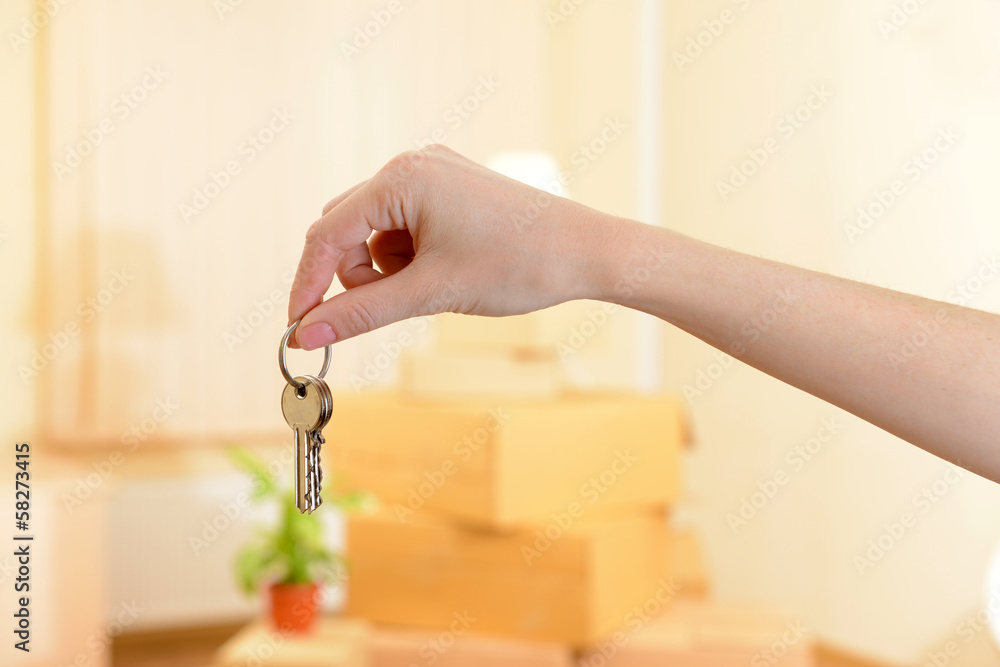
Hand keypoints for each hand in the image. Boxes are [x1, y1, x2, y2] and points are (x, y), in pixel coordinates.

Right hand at [287, 145, 611, 348]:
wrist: (586, 253)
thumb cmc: (518, 264)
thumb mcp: (431, 293)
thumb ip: (362, 312)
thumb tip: (307, 333)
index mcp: (401, 177)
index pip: (326, 233)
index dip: (307, 285)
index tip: (299, 328)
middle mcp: (412, 164)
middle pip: (346, 228)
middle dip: (356, 275)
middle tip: (391, 305)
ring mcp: (434, 173)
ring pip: (375, 232)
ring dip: (385, 268)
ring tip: (432, 286)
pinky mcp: (452, 189)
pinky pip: (405, 226)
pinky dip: (410, 258)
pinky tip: (445, 271)